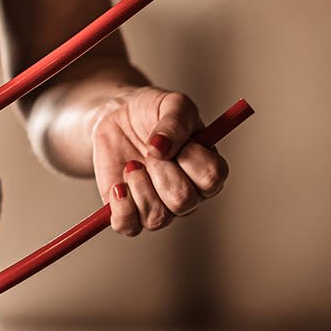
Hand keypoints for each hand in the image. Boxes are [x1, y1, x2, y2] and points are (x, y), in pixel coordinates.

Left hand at [86, 86, 228, 234]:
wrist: (118, 118)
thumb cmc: (152, 112)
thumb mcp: (171, 104)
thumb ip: (174, 122)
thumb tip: (160, 148)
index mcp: (206, 170)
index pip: (212, 179)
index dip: (191, 159)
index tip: (176, 142)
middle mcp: (188, 195)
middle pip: (184, 201)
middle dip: (161, 172)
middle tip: (149, 152)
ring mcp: (160, 207)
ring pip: (158, 218)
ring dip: (139, 186)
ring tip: (132, 165)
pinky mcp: (131, 214)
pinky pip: (128, 227)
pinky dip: (121, 206)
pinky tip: (118, 185)